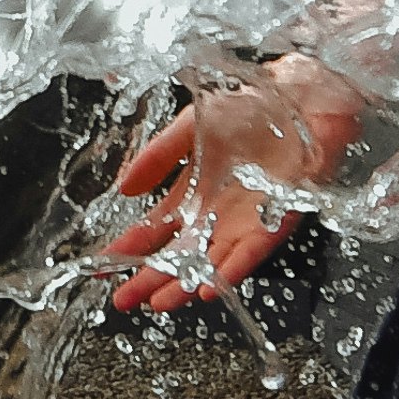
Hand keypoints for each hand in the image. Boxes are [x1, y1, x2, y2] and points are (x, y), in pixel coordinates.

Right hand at [103, 68, 358, 312]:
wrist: (297, 95)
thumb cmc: (249, 108)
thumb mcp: (191, 128)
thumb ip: (158, 156)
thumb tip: (123, 188)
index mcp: (193, 192)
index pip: (154, 228)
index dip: (128, 249)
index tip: (102, 268)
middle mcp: (217, 213)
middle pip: (179, 255)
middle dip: (150, 278)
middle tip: (124, 300)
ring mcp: (246, 221)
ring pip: (211, 262)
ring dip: (186, 284)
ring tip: (160, 302)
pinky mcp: (276, 220)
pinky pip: (251, 252)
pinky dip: (231, 269)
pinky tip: (210, 287)